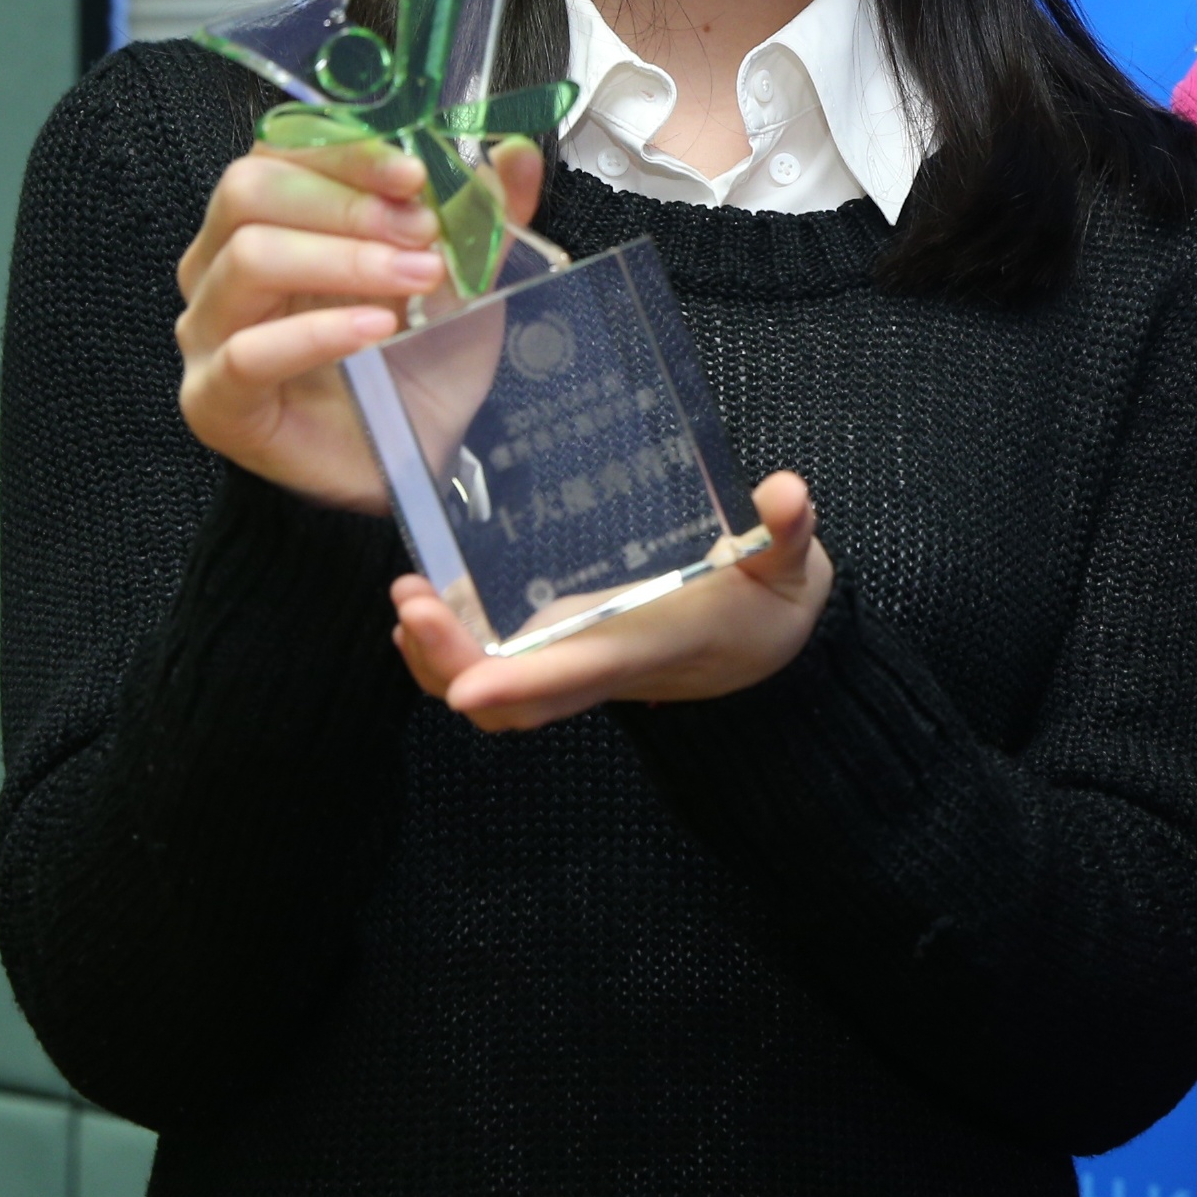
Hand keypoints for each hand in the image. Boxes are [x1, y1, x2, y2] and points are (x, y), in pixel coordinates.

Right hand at [173, 136, 543, 511]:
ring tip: (416, 280)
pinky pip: (249, 351)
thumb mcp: (464, 277)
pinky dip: (319, 331)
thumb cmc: (419, 361)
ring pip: (247, 258)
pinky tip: (375, 329)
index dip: (348, 151)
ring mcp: (209, 331)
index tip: (416, 171)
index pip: (280, 150)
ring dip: (344, 259)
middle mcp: (222, 264)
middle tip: (421, 230)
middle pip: (249, 190)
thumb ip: (482, 213)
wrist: (416, 459)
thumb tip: (517, 153)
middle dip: (347, 201)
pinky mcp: (214, 398)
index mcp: (269, 218)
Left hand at [389, 470, 832, 729]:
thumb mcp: (789, 565)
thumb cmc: (771, 602)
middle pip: (516, 700)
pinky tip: (423, 614)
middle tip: (412, 602)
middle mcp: (605, 665)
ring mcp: (578, 665)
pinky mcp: (565, 653)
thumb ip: (785, 532)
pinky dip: (449, 657)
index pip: (583, 669)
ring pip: (496, 695)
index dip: (523, 684)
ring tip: (407, 599)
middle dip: (452, 666)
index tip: (467, 684)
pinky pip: (497, 674)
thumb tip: (788, 495)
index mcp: (652, 644)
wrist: (768, 651)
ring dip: (438, 662)